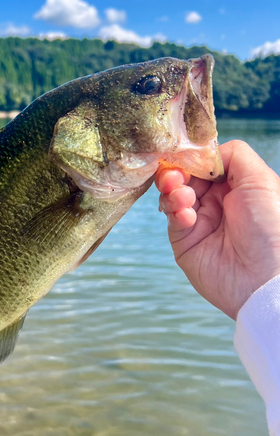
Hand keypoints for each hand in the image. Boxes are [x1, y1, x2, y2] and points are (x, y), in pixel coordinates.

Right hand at [156, 140, 279, 319]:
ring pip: (172, 195)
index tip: (183, 156)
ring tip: (182, 196)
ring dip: (173, 191)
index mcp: (234, 186)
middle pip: (184, 177)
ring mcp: (198, 221)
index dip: (191, 159)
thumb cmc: (272, 227)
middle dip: (176, 173)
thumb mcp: (260, 180)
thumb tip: (204, 151)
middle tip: (175, 177)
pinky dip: (174, 211)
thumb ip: (233, 155)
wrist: (264, 278)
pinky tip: (186, 214)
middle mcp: (215, 202)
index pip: (203, 164)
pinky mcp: (184, 241)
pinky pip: (172, 219)